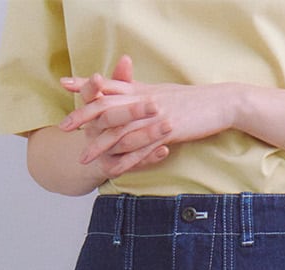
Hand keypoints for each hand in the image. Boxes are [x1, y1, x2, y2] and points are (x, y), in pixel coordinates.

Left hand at [59, 56, 236, 176]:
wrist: (220, 103)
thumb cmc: (193, 101)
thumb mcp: (163, 93)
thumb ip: (142, 93)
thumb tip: (128, 94)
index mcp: (142, 89)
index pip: (108, 84)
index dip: (86, 85)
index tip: (65, 85)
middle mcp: (144, 101)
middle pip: (107, 107)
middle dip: (84, 117)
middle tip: (64, 127)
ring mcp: (154, 117)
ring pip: (121, 131)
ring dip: (100, 145)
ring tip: (83, 157)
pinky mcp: (166, 133)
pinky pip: (142, 149)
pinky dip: (126, 160)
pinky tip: (113, 169)